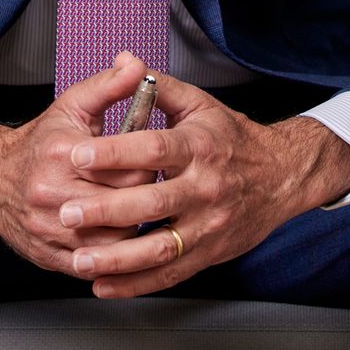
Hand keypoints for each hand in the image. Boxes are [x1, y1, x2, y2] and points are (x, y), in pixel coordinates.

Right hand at [0, 52, 160, 275]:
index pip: (131, 168)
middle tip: (145, 185)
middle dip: (143, 197)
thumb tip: (136, 66)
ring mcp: (50, 231)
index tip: (149, 159)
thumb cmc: (40, 143)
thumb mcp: (73, 105)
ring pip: (115, 241)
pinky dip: (110, 253)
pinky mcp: (50, 257)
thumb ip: (109, 85)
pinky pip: (95, 264)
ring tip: (132, 208)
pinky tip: (115, 233)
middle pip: (125, 206)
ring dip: (130, 227)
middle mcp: (54, 195)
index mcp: (65, 156)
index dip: (147, 164)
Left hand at [54, 71, 349, 297]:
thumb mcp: (200, 105)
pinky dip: (136, 284)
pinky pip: (170, 274)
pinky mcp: (208, 253)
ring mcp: (208, 225)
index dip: (115, 153)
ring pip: (160, 248)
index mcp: (199, 146)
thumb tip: (126, 64)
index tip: (80, 155)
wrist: (282, 176)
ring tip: (80, 260)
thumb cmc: (233, 139)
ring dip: (117, 259)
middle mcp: (205, 188)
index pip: (154, 149)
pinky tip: (105, 285)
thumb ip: (159, 88)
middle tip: (67, 213)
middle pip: (152, 203)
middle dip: (106, 210)